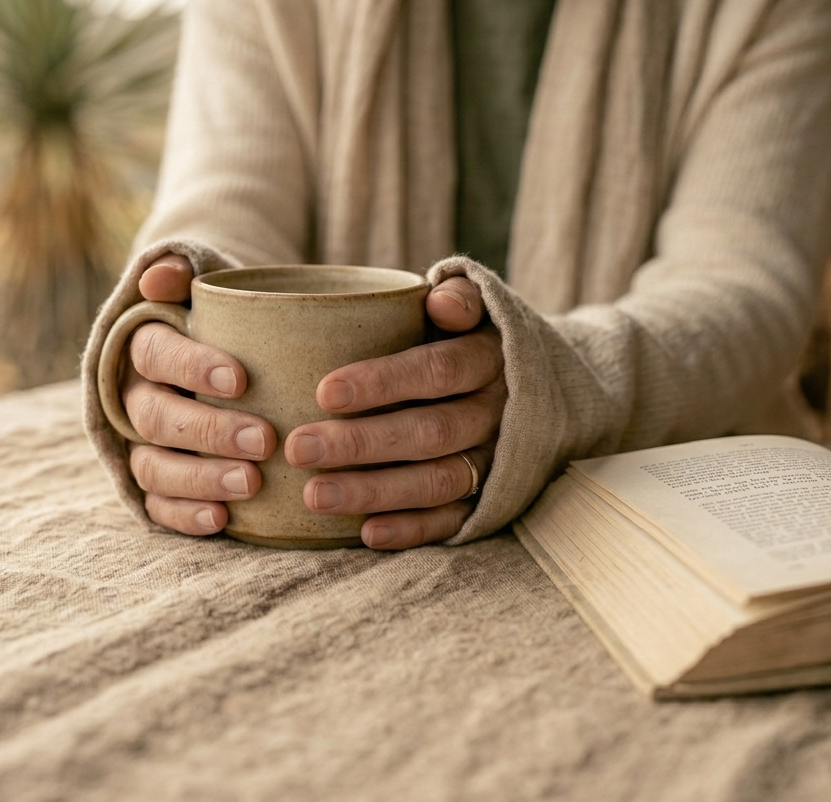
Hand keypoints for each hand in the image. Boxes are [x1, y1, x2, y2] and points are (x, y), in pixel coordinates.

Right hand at [120, 254, 277, 535]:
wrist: (226, 351)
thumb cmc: (227, 319)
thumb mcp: (212, 285)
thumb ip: (187, 271)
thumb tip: (159, 277)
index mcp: (144, 345)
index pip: (155, 353)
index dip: (192, 366)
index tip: (241, 378)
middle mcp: (135, 396)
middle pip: (157, 417)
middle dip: (209, 430)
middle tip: (265, 439)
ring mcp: (141, 443)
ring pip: (154, 465)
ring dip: (201, 478)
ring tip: (253, 482)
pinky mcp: (155, 481)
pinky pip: (157, 504)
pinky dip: (184, 514)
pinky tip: (222, 519)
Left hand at [286, 276, 505, 550]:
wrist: (532, 386)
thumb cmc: (469, 339)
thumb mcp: (475, 308)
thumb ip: (459, 298)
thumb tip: (441, 304)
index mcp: (489, 360)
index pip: (437, 371)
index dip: (383, 383)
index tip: (323, 392)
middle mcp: (497, 414)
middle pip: (430, 432)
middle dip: (362, 443)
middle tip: (299, 448)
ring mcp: (495, 460)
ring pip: (438, 481)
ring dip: (375, 491)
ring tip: (314, 495)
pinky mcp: (490, 499)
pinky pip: (453, 521)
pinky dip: (412, 529)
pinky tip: (366, 533)